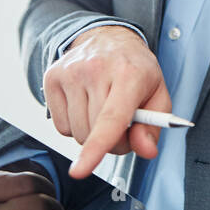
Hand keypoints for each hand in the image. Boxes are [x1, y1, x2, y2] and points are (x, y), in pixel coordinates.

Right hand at [45, 25, 170, 179]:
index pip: (111, 118)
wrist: (108, 38)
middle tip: (121, 122)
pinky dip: (73, 125)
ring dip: (90, 134)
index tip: (81, 170)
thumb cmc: (135, 70)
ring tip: (102, 110)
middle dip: (110, 141)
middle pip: (93, 133)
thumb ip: (154, 125)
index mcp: (129, 73)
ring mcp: (70, 72)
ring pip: (75, 133)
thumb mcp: (157, 93)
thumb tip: (145, 150)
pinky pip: (60, 126)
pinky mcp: (52, 77)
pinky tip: (84, 104)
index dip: (97, 147)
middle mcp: (96, 69)